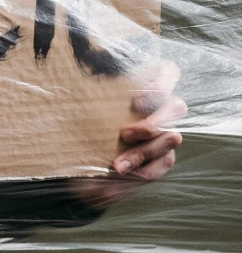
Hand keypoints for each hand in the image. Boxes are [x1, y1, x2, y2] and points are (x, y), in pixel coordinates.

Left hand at [70, 58, 185, 209]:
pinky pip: (162, 165)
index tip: (136, 97)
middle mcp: (160, 109)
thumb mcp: (81, 107)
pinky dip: (142, 174)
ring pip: (172, 138)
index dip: (160, 81)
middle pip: (176, 107)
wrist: (79, 165)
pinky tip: (120, 179)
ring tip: (117, 167)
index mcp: (144, 87)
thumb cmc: (81, 124)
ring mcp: (164, 134)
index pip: (167, 72)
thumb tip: (75, 79)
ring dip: (143, 153)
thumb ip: (86, 91)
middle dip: (152, 122)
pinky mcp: (162, 158)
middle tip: (125, 135)